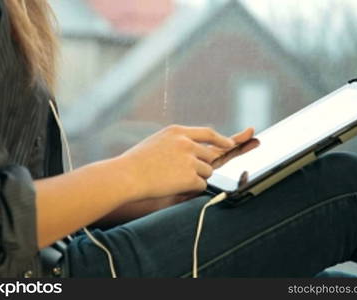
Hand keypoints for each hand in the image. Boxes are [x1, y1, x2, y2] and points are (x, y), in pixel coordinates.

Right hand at [120, 125, 234, 199]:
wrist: (127, 177)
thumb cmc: (137, 162)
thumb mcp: (158, 141)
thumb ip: (177, 142)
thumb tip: (196, 148)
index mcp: (177, 132)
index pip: (208, 133)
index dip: (221, 140)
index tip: (230, 144)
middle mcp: (186, 143)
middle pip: (210, 155)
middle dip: (203, 165)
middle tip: (184, 173)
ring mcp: (190, 160)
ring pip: (207, 171)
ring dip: (196, 177)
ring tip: (173, 179)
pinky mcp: (190, 177)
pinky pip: (201, 185)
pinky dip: (191, 188)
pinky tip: (174, 186)